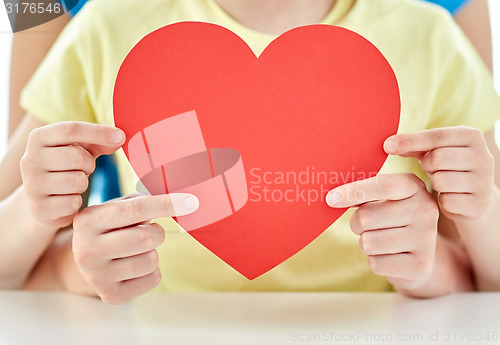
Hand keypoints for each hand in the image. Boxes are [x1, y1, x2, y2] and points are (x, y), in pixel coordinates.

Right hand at [20, 122, 125, 229]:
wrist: (42, 202)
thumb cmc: (66, 168)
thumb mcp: (80, 149)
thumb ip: (99, 141)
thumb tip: (120, 138)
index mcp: (38, 138)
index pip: (71, 129)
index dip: (99, 132)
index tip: (121, 137)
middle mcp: (29, 159)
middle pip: (76, 157)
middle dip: (89, 164)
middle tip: (85, 168)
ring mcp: (31, 185)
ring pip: (77, 181)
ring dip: (83, 183)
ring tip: (74, 183)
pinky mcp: (39, 208)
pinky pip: (73, 203)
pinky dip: (77, 202)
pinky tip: (68, 199)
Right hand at [72, 193, 198, 303]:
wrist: (86, 262)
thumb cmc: (109, 228)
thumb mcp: (116, 208)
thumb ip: (141, 202)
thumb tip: (180, 202)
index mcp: (88, 221)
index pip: (135, 209)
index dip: (166, 204)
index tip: (191, 201)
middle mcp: (87, 250)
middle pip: (146, 238)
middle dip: (157, 233)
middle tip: (149, 232)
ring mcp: (97, 276)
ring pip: (151, 260)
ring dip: (153, 253)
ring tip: (137, 251)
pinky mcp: (111, 295)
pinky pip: (153, 279)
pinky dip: (152, 271)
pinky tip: (135, 266)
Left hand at [327, 174, 438, 289]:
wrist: (419, 252)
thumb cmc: (391, 218)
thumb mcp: (381, 199)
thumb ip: (361, 194)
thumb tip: (333, 198)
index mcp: (413, 187)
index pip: (383, 185)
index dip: (354, 191)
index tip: (331, 198)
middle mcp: (425, 209)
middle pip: (367, 217)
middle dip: (357, 224)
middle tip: (368, 226)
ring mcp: (426, 238)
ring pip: (368, 243)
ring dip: (366, 244)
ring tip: (381, 240)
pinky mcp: (421, 265)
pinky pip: (376, 263)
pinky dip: (375, 261)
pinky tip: (390, 256)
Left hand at [384, 126, 493, 220]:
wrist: (472, 198)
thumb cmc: (446, 167)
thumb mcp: (433, 151)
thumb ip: (414, 145)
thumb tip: (389, 145)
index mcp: (470, 136)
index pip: (436, 136)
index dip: (410, 140)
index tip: (387, 146)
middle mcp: (483, 156)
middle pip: (437, 158)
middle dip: (426, 165)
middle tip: (430, 168)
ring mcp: (484, 181)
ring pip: (441, 181)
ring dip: (434, 183)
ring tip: (440, 181)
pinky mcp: (480, 203)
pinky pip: (447, 201)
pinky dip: (442, 200)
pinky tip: (447, 196)